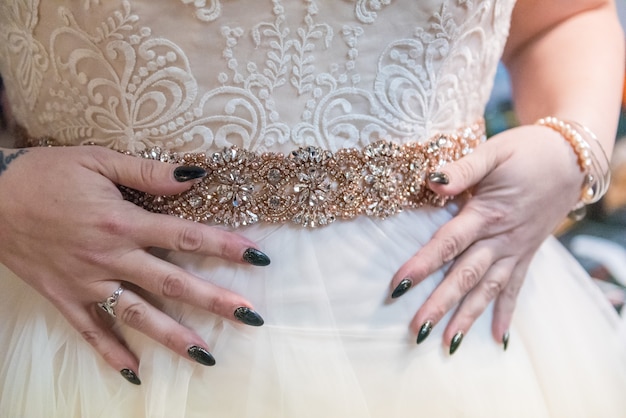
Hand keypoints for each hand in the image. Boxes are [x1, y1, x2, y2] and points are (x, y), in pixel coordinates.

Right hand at [0, 145, 269, 382]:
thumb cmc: (45, 174)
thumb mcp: (97, 161)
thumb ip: (147, 172)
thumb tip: (194, 176)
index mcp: (123, 223)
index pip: (187, 235)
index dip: (226, 245)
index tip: (259, 258)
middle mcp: (110, 258)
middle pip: (172, 282)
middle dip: (214, 299)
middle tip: (250, 316)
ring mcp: (87, 282)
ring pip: (138, 315)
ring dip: (173, 336)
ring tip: (207, 355)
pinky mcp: (64, 297)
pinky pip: (90, 331)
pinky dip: (110, 353)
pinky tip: (134, 374)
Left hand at [390, 125, 584, 352]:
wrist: (572, 158)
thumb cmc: (527, 152)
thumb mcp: (494, 152)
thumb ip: (463, 169)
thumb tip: (430, 181)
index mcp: (487, 212)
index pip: (447, 243)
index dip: (422, 265)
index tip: (398, 286)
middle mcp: (501, 238)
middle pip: (465, 275)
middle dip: (440, 304)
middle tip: (417, 330)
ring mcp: (515, 250)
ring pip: (488, 290)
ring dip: (467, 317)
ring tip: (447, 344)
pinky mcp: (526, 254)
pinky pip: (516, 288)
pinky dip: (507, 313)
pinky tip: (498, 339)